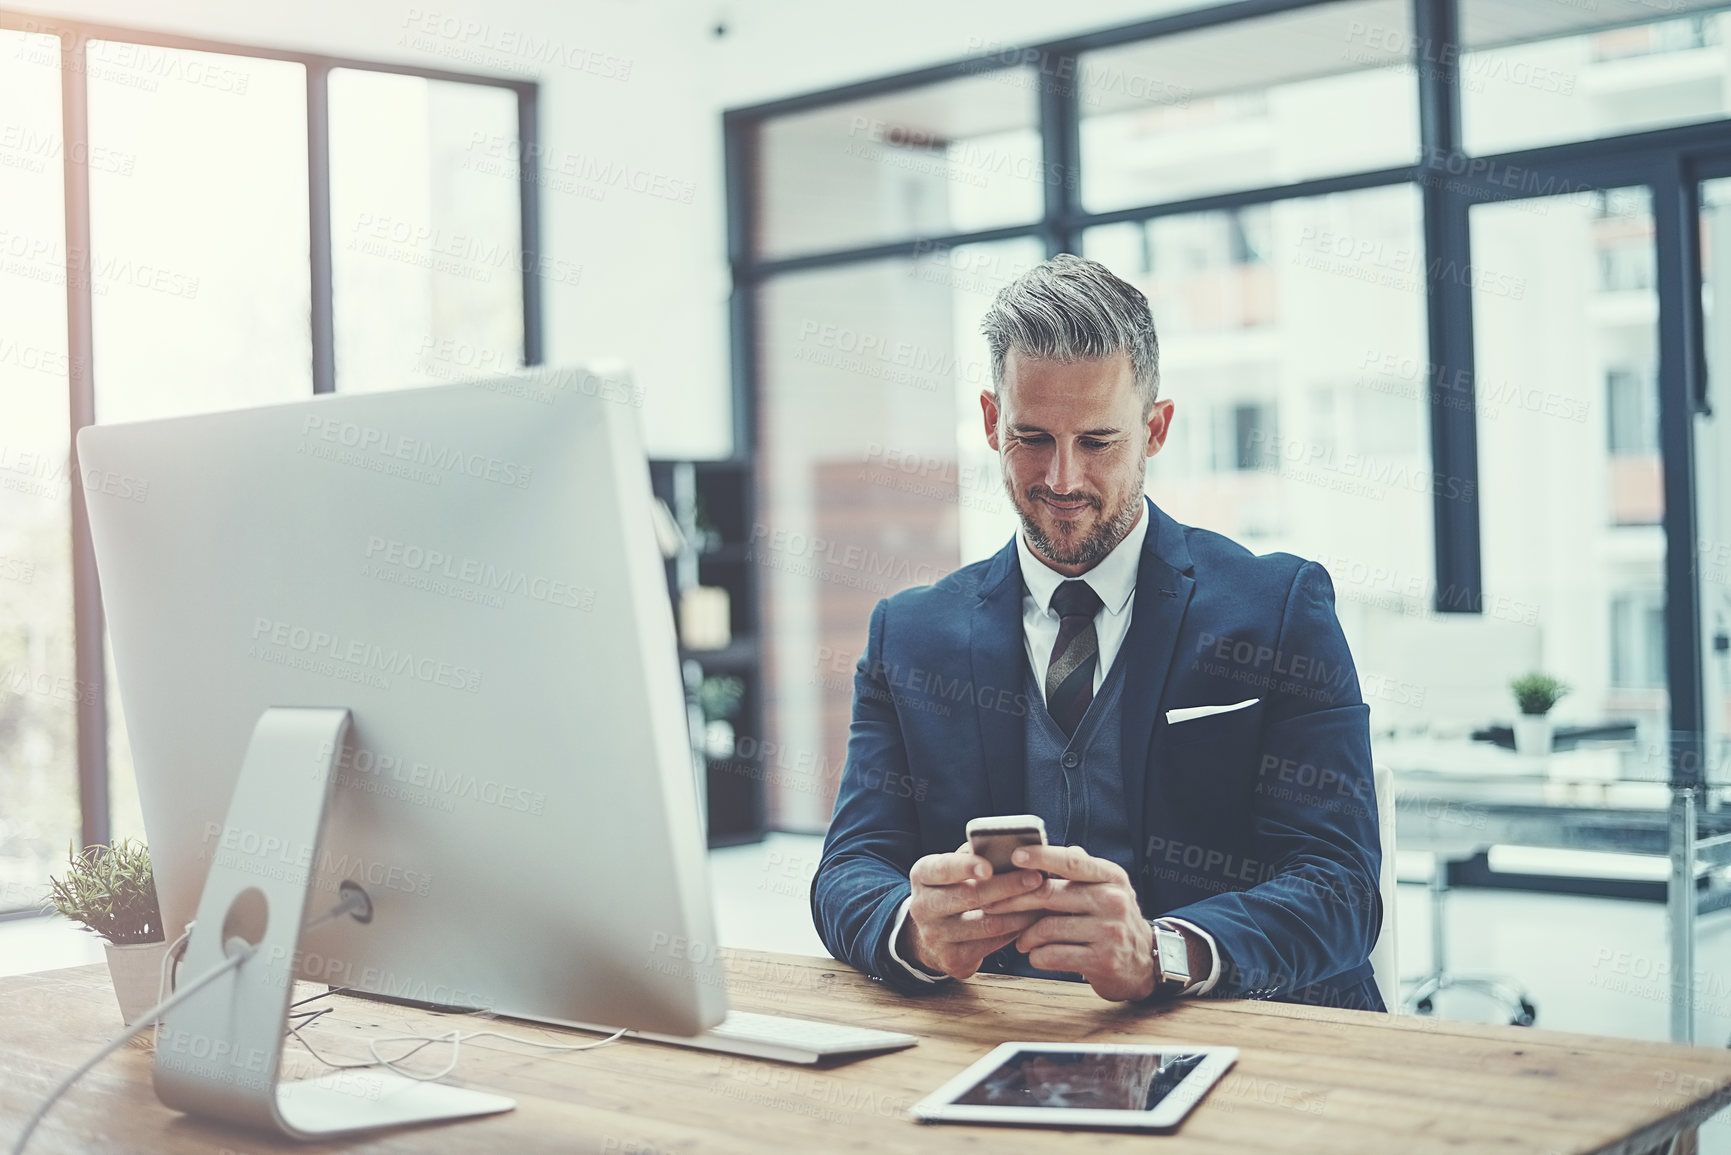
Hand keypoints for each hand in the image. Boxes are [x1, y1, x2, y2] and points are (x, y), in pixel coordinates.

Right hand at [900, 842, 1046, 979]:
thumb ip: (974, 856)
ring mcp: (936, 936)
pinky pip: (992, 945)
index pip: (943, 868)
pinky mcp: (953, 959)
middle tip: (1036, 878)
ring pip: (987, 923)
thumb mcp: (953, 870)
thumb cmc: (951, 890)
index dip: (966, 867)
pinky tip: (1031, 920)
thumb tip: (1011, 846)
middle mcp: (923, 907)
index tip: (989, 867)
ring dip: (1020, 911)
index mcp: (922, 875)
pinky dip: (1016, 930)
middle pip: (969, 896)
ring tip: (1042, 899)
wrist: (931, 935)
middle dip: (1007, 886)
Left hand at [980, 843, 1155, 1001]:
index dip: (1041, 856)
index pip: (1072, 862)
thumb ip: (1078, 869)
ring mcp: (1109, 932)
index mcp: (1111, 877)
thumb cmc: (1113, 920)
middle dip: (1014, 901)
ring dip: (1025, 936)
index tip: (1014, 856)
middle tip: (992, 905)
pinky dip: (1036, 956)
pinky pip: (1053, 955)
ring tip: (1021, 939)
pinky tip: (1036, 955)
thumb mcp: (1107, 888)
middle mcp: (1112, 900)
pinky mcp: (1102, 961)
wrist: (1145, 963)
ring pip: (1047, 928)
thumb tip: (1043, 846)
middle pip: (1049, 895)